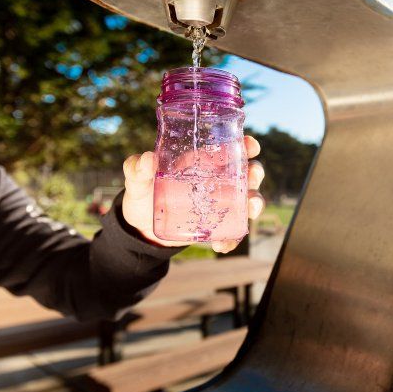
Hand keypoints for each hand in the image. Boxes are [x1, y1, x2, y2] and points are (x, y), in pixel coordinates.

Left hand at [121, 135, 265, 252]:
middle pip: (246, 173)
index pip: (229, 149)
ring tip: (251, 211)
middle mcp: (218, 181)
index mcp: (202, 163)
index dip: (245, 145)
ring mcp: (220, 204)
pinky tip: (221, 245)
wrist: (141, 226)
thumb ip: (137, 168)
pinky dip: (232, 239)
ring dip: (255, 203)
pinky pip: (232, 232)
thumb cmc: (143, 194)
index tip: (251, 145)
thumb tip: (147, 159)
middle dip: (256, 172)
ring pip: (247, 200)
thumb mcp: (137, 180)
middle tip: (252, 176)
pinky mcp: (216, 226)